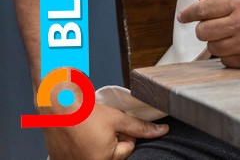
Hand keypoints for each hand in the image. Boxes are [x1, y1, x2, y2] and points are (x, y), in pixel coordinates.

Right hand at [44, 102, 167, 159]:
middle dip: (112, 139)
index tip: (115, 124)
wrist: (56, 107)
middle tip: (102, 126)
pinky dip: (82, 145)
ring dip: (98, 143)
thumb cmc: (84, 113)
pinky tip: (79, 134)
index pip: (127, 148)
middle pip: (113, 154)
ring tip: (90, 129)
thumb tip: (161, 131)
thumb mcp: (118, 119)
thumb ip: (141, 128)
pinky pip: (79, 155)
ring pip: (97, 154)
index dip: (125, 133)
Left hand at [177, 0, 239, 67]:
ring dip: (216, 43)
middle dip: (204, 29)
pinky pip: (225, 61)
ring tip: (231, 37)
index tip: (183, 16)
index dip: (189, 13)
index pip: (204, 9)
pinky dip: (228, 55)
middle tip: (214, 27)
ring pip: (212, 48)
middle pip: (203, 31)